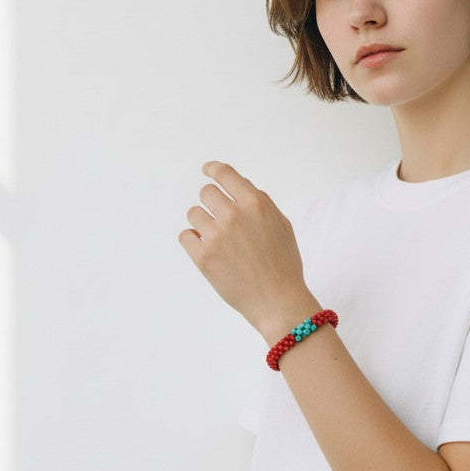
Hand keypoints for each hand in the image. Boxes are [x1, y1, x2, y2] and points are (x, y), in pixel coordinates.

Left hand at [178, 162, 313, 336]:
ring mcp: (216, 236)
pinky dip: (194, 241)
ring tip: (219, 241)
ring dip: (203, 223)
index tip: (207, 170)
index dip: (213, 169)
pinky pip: (185, 236)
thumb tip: (240, 185)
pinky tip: (209, 251)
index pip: (225, 174)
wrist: (277, 301)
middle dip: (213, 204)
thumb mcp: (282, 226)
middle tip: (222, 221)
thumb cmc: (284, 265)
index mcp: (256, 204)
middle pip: (206, 192)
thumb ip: (261, 202)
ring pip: (194, 213)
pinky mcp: (202, 256)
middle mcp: (234, 215)